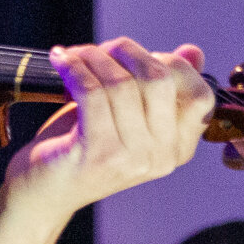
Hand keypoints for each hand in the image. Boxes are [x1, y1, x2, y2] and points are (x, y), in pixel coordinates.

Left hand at [4, 37, 210, 210]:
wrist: (43, 192)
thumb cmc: (83, 147)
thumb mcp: (127, 115)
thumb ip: (160, 87)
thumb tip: (192, 51)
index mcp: (178, 148)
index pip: (200, 95)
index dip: (170, 63)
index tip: (134, 58)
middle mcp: (162, 156)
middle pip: (159, 79)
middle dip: (126, 52)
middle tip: (98, 51)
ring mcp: (132, 158)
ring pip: (121, 82)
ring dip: (92, 57)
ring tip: (73, 56)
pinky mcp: (98, 153)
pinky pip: (91, 92)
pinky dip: (74, 69)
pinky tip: (61, 63)